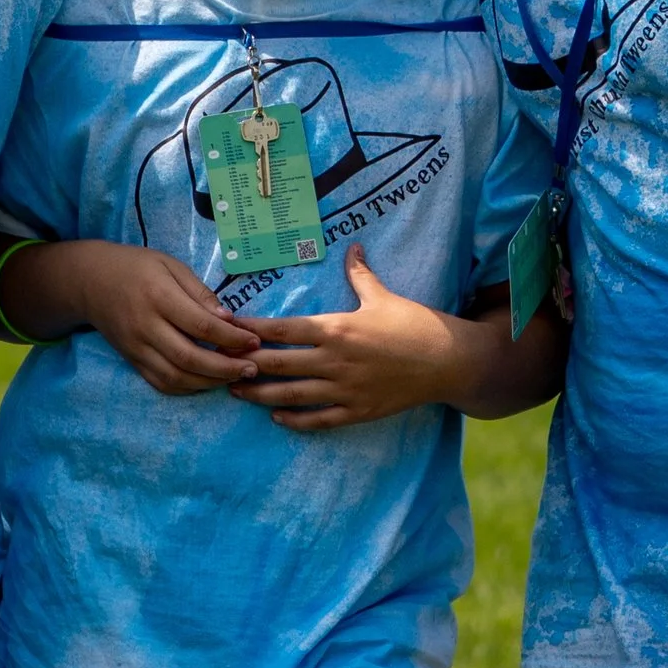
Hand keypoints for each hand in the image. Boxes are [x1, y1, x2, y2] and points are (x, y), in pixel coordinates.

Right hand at [74, 243, 263, 394]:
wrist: (88, 281)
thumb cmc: (136, 267)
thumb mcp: (170, 265)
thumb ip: (199, 292)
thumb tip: (229, 319)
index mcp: (158, 296)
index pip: (200, 325)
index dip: (231, 338)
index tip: (254, 340)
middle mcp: (145, 326)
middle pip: (189, 357)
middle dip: (225, 368)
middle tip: (252, 368)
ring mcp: (136, 347)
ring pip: (175, 377)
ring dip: (209, 382)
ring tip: (234, 377)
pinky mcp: (131, 360)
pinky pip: (161, 382)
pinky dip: (187, 388)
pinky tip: (207, 381)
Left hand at [236, 245, 472, 429]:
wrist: (448, 362)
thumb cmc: (415, 325)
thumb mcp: (384, 296)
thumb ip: (360, 274)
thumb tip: (352, 246)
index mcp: (337, 329)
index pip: (282, 330)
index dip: (251, 330)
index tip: (228, 328)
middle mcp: (335, 362)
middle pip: (278, 365)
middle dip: (246, 365)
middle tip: (219, 363)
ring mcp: (345, 390)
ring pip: (291, 396)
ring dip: (260, 395)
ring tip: (236, 392)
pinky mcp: (357, 411)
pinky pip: (318, 420)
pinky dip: (295, 420)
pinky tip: (276, 417)